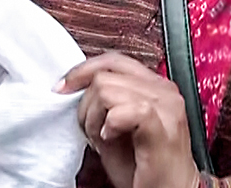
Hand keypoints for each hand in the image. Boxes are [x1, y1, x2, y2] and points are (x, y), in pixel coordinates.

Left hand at [57, 52, 200, 187]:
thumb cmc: (145, 168)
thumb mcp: (117, 126)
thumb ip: (105, 101)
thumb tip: (77, 85)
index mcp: (156, 85)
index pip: (114, 61)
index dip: (83, 71)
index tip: (63, 88)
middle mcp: (164, 90)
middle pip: (105, 76)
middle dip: (87, 105)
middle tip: (92, 132)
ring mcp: (167, 107)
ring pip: (107, 90)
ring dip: (94, 118)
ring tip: (102, 139)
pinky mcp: (163, 128)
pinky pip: (124, 111)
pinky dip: (109, 124)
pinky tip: (110, 138)